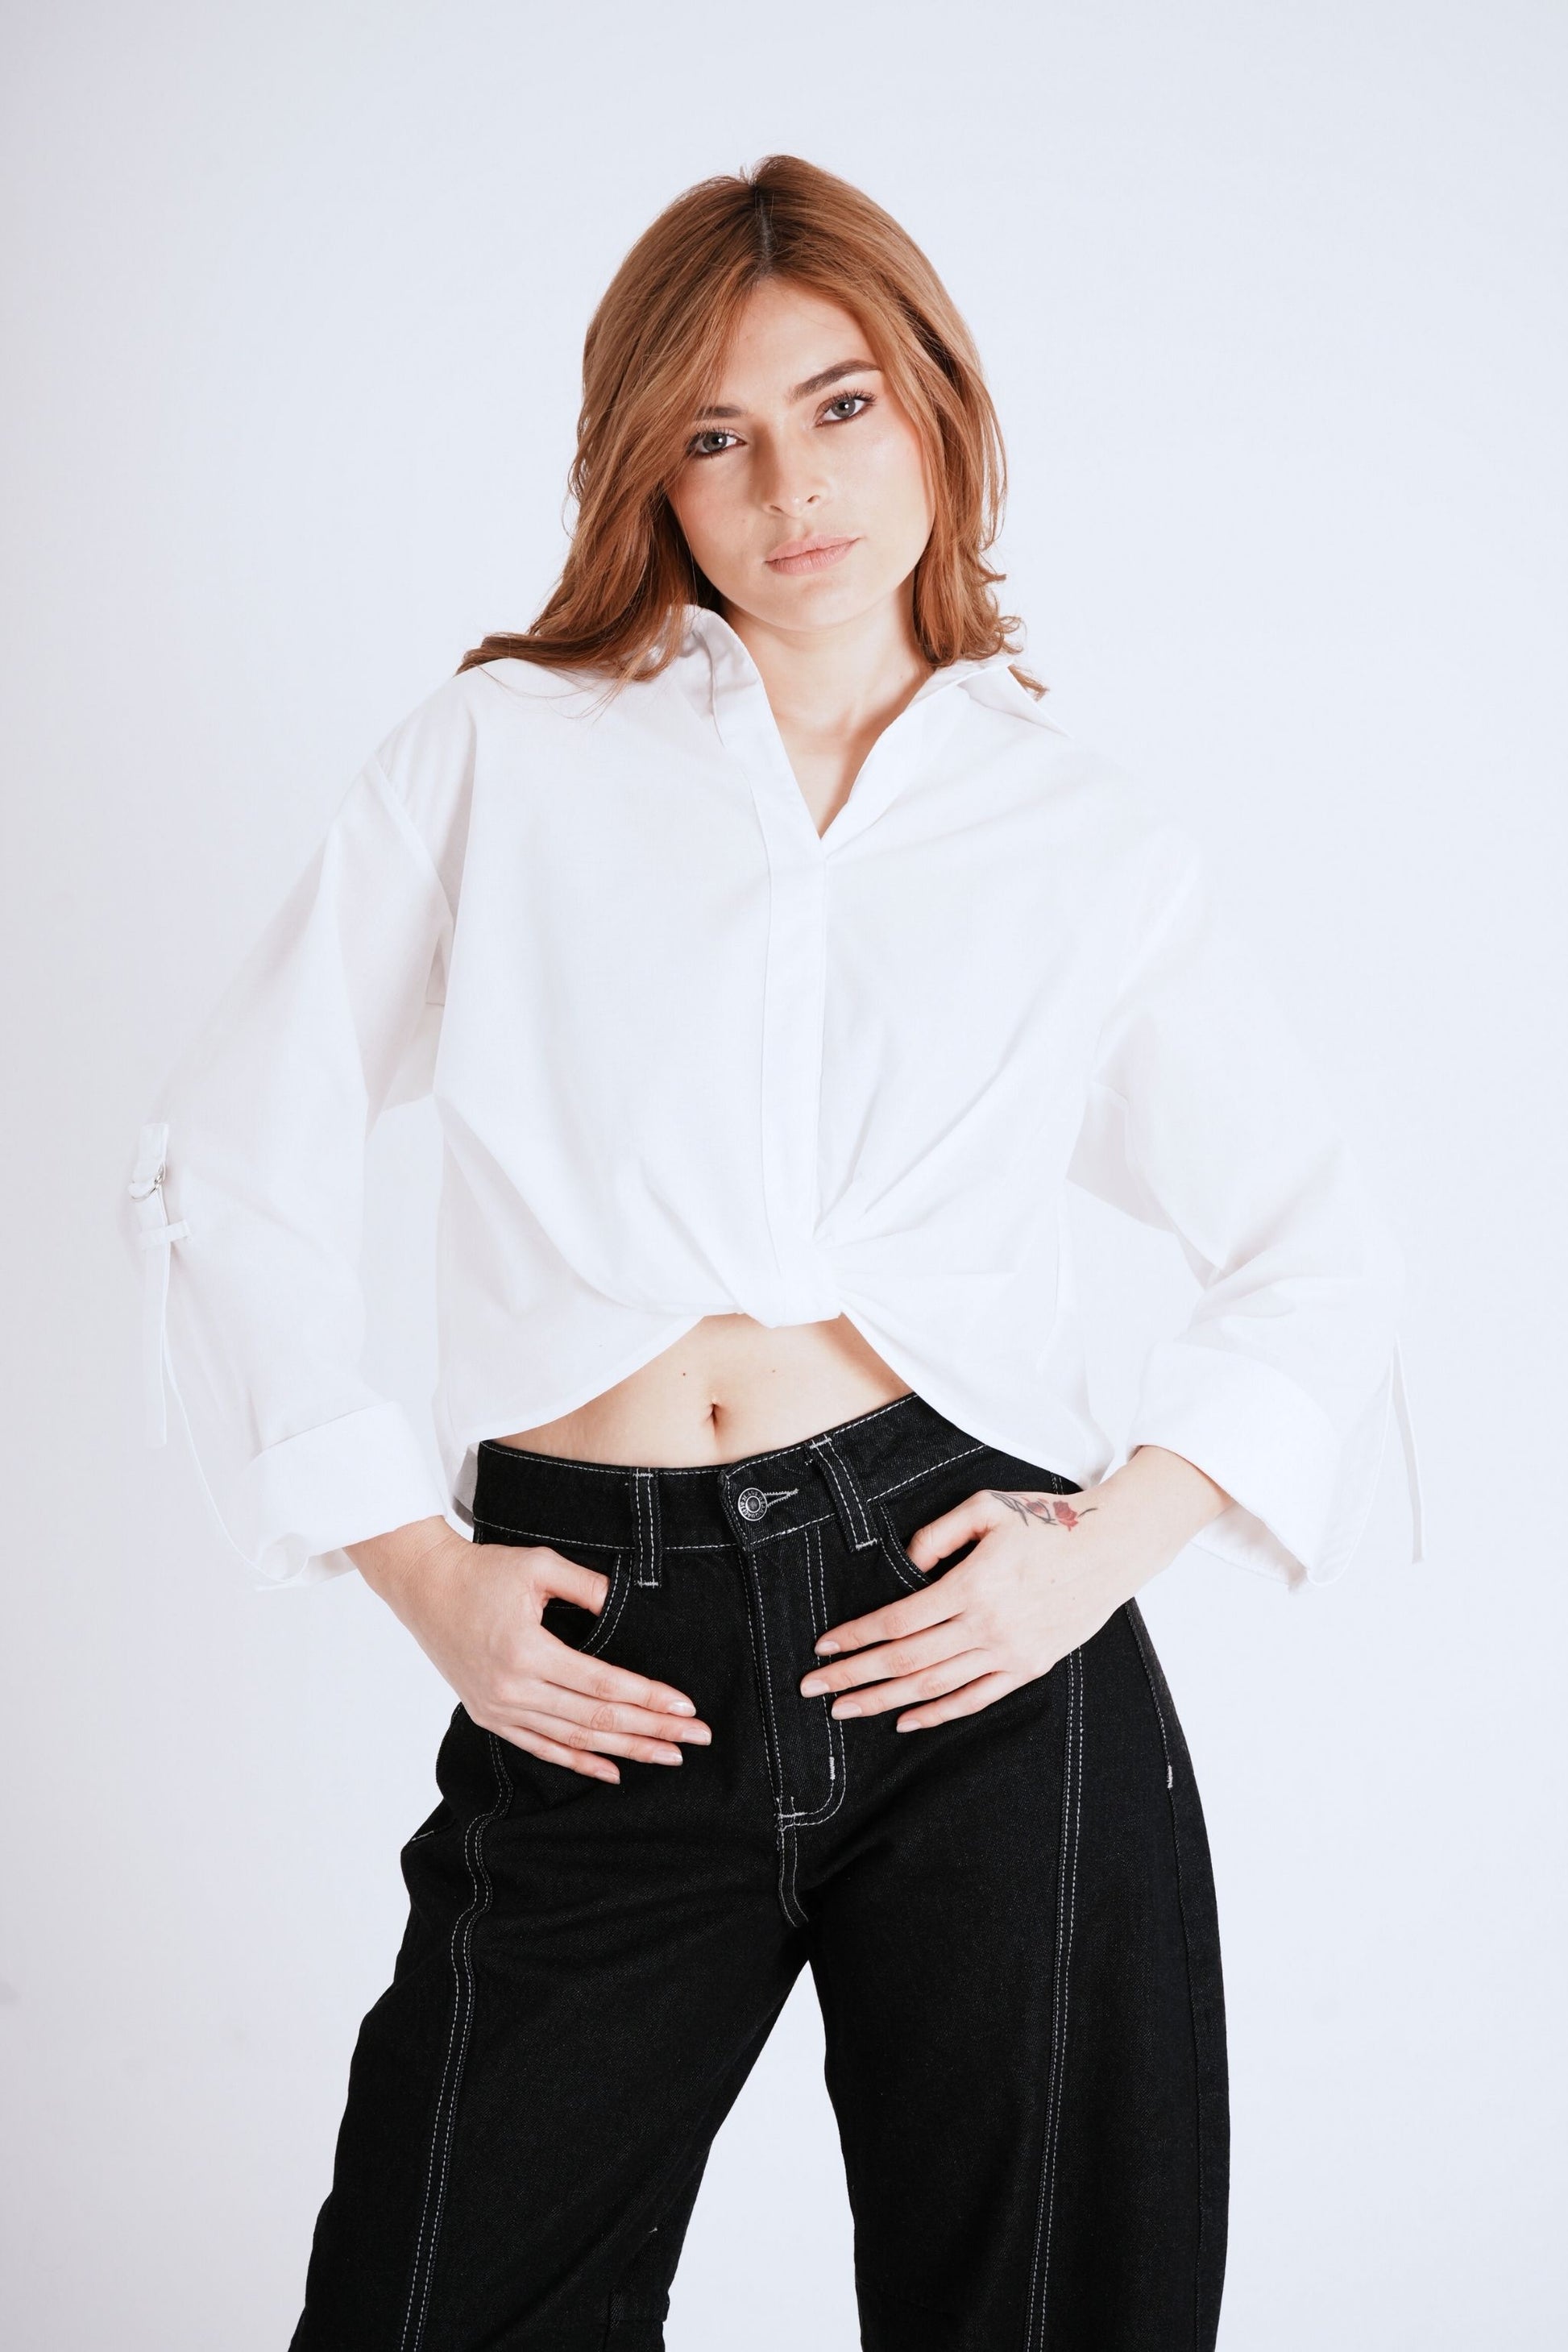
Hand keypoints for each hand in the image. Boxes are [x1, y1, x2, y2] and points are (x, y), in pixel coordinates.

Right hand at [348, 1517, 710, 1783]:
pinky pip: (540, 1747)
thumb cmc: (484, 1570)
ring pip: (572, 1739)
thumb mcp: (541, 1566)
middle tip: (695, 1739)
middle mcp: (512, 1689)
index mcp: (526, 1651)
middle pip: (595, 1718)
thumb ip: (591, 1587)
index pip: (602, 1684)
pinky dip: (578, 1762)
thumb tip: (635, 1603)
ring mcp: (498, 1708)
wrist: (425, 1587)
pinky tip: (613, 1770)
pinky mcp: (490, 1716)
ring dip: (624, 1750)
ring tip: (668, 1755)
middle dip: (651, 1730)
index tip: (686, 1706)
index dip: (648, 1697)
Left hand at [798, 1445, 1227, 1731]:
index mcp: (972, 1586)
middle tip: (813, 1689)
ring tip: (846, 1710)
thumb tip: (907, 1565)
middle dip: (854, 1677)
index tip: (823, 1648)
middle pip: (906, 1661)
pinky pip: (975, 1699)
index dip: (856, 1637)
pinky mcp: (1028, 1666)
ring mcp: (1010, 1652)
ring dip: (884, 1701)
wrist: (1113, 1546)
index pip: (897, 1621)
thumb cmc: (1047, 1520)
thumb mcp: (987, 1508)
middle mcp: (988, 1626)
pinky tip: (905, 1720)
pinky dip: (937, 1714)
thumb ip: (938, 1535)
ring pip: (934, 1687)